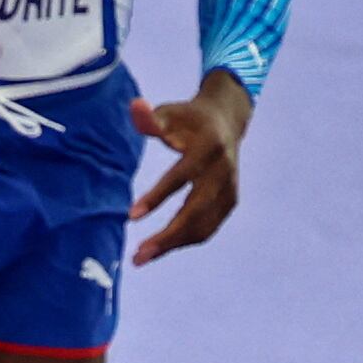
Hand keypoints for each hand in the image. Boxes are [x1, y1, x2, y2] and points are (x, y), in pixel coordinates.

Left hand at [128, 77, 249, 262]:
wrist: (225, 121)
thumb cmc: (188, 118)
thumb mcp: (169, 113)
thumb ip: (150, 117)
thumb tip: (135, 106)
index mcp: (208, 148)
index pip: (181, 177)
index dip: (157, 196)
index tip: (131, 216)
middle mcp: (223, 171)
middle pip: (196, 209)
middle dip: (167, 235)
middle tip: (138, 254)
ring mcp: (230, 188)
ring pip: (204, 224)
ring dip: (174, 244)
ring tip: (142, 257)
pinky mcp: (231, 200)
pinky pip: (209, 226)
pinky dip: (186, 240)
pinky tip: (162, 247)